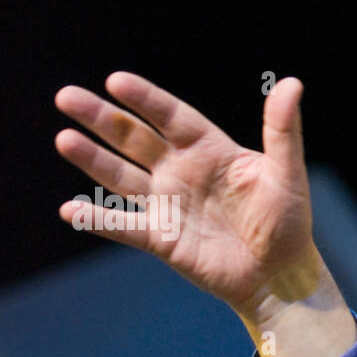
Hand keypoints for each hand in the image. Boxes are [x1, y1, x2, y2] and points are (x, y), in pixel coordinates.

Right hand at [54, 72, 318, 315]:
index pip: (171, 116)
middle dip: (101, 118)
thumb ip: (283, 130)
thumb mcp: (287, 173)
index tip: (115, 81)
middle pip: (134, 138)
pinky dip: (97, 220)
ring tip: (64, 139)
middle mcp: (182, 172)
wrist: (281, 276)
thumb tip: (292, 84)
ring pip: (121, 177)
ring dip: (92, 159)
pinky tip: (69, 209)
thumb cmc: (289, 222)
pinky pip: (123, 227)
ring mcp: (169, 204)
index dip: (145, 99)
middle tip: (66, 96)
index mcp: (210, 151)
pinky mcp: (162, 239)